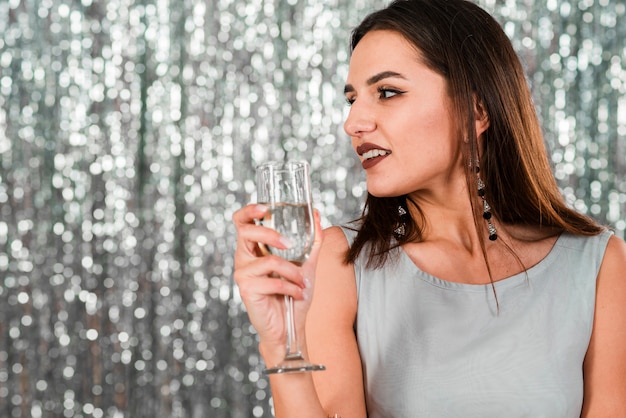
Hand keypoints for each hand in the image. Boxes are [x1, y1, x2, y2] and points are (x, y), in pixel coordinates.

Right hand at [233, 204, 323, 355]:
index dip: (248, 211)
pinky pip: (274, 281)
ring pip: (269, 261)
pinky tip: (297, 294)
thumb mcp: (307, 264)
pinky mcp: (247, 290)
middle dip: (271, 235)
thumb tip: (317, 215)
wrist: (290, 326)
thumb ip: (311, 241)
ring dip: (293, 272)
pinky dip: (292, 288)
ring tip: (301, 284)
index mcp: (253, 248)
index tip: (265, 207)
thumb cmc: (293, 294)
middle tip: (290, 245)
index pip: (241, 222)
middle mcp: (243, 258)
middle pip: (246, 232)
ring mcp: (242, 274)